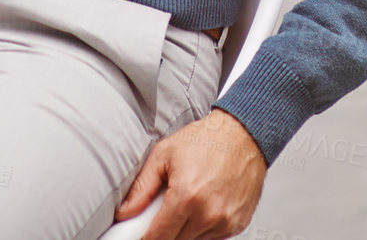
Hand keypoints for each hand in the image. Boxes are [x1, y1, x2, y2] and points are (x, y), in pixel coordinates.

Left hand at [113, 109, 267, 239]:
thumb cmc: (205, 141)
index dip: (145, 236)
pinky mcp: (237, 226)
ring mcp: (225, 223)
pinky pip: (211, 237)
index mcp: (186, 196)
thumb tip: (125, 211)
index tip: (139, 233)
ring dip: (183, 227)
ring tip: (185, 199)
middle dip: (164, 229)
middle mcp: (208, 214)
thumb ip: (142, 187)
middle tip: (162, 207)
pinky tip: (201, 204)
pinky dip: (201, 226)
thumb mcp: (164, 154)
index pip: (159, 236)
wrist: (241, 136)